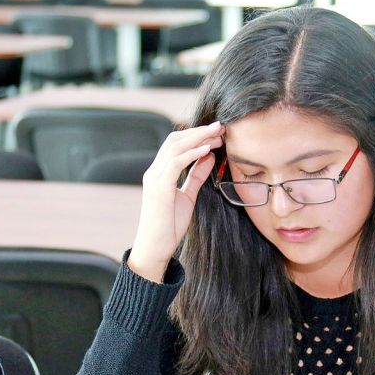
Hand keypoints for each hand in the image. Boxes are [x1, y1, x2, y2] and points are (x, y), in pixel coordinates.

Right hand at [128, 121, 225, 281]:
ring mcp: (154, 178)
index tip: (217, 132)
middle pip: (175, 140)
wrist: (155, 249)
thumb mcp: (188, 196)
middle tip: (221, 126)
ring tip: (218, 134)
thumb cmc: (169, 226)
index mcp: (160, 173)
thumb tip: (209, 156)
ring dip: (199, 138)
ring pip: (175, 147)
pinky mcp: (159, 188)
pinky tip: (207, 149)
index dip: (196, 135)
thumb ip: (196, 176)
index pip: (176, 144)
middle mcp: (154, 172)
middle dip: (199, 131)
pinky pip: (175, 163)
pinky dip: (192, 154)